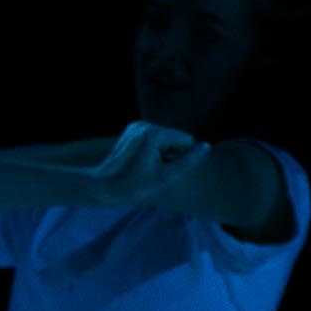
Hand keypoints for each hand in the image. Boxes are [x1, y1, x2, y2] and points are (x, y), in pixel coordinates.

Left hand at [90, 119, 211, 203]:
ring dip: (162, 153)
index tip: (162, 169)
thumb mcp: (165, 177)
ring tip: (146, 166)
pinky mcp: (132, 129)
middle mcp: (146, 124)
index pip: (186, 140)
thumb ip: (188, 161)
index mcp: (155, 133)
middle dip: (170, 154)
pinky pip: (154, 138)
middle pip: (175, 138)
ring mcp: (137, 125)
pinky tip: (140, 161)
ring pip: (165, 138)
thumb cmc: (133, 185)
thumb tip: (207, 147)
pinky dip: (152, 149)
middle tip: (153, 170)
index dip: (180, 158)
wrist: (103, 186)